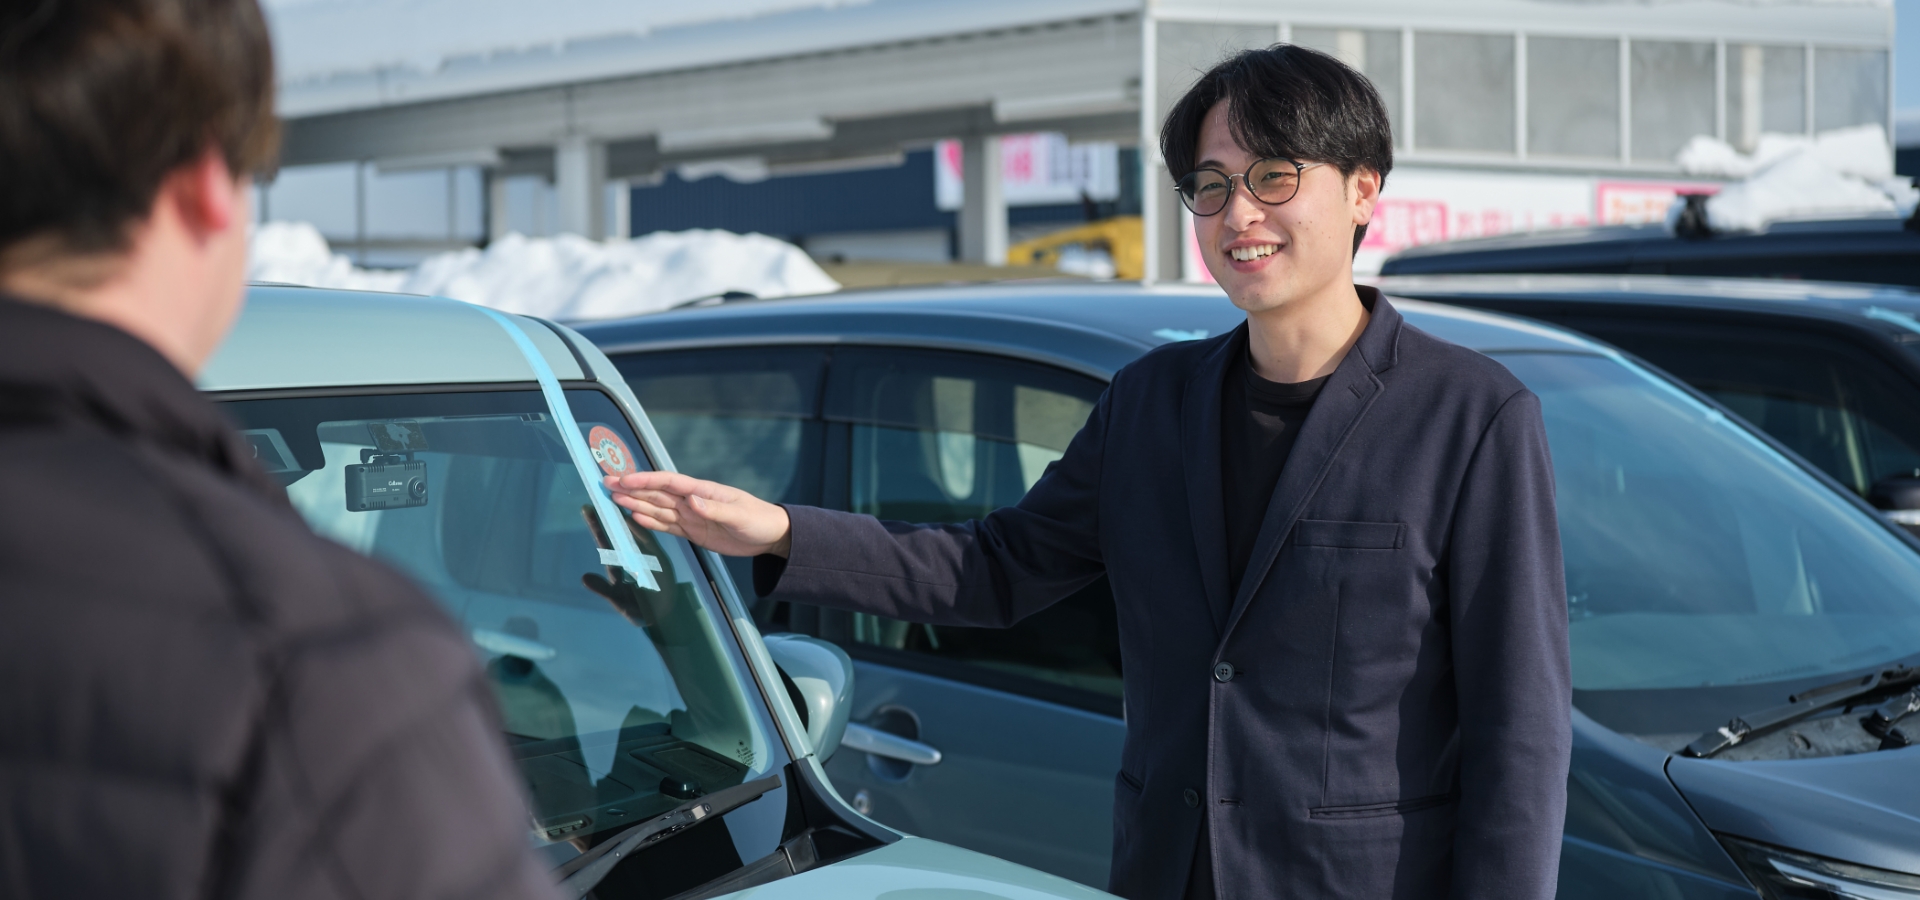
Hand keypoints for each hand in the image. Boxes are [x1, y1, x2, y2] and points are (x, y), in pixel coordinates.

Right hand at [604, 471, 792, 557]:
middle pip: (656, 493)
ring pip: (656, 507)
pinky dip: (649, 521)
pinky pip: (666, 525)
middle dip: (631, 488)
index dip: (645, 480)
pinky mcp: (692, 531)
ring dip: (635, 502)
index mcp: (703, 491)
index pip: (668, 482)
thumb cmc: (758, 520)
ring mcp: (690, 516)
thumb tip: (691, 501)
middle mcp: (692, 501)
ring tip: (613, 497)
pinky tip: (634, 515)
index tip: (623, 479)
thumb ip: (714, 509)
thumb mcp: (739, 516)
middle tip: (606, 483)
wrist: (770, 535)